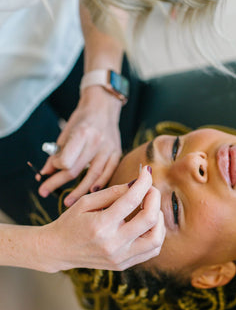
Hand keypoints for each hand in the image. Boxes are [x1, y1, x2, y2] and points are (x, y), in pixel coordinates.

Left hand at [39, 86, 121, 206]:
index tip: (51, 168)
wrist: (104, 107)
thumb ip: (57, 153)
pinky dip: (99, 184)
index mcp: (82, 133)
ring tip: (68, 202)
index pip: (66, 160)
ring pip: (93, 176)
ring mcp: (108, 149)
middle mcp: (96, 142)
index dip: (56, 167)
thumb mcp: (66, 132)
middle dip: (58, 183)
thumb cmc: (82, 119)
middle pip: (76, 170)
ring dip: (79, 191)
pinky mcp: (116, 153)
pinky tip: (91, 193)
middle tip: (44, 192)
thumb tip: (45, 173)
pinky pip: (108, 173)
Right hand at [39, 166, 165, 271]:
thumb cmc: (70, 222)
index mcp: (101, 225)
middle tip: (150, 189)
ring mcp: (119, 257)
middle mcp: (113, 244)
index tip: (146, 172)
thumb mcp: (86, 202)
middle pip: (149, 219)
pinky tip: (148, 224)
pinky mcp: (123, 264)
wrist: (57, 250)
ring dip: (159, 219)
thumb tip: (138, 183)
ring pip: (156, 239)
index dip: (143, 183)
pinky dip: (156, 234)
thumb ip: (113, 192)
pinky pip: (151, 251)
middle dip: (155, 198)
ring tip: (150, 208)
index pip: (131, 200)